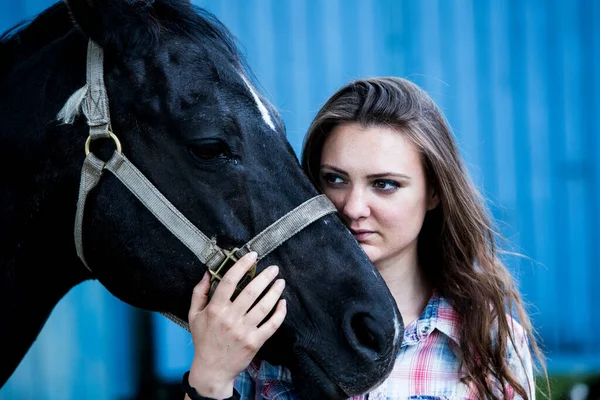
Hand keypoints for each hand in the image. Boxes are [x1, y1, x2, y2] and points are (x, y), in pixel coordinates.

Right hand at [186, 252, 286, 398]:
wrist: (212, 369)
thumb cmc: (204, 340)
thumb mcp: (194, 315)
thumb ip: (199, 292)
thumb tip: (207, 272)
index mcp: (215, 309)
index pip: (228, 281)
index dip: (242, 266)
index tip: (252, 256)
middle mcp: (230, 319)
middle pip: (250, 291)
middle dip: (265, 277)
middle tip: (274, 268)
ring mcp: (244, 331)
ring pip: (264, 306)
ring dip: (275, 291)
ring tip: (280, 282)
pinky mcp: (255, 342)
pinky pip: (272, 324)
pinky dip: (280, 312)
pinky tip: (283, 302)